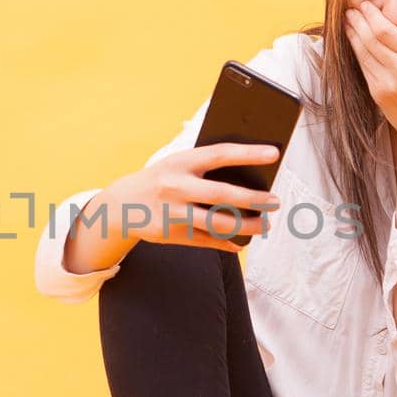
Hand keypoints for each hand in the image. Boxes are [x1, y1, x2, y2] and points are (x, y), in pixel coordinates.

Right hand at [109, 142, 281, 250]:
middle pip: (223, 194)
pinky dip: (225, 243)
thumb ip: (206, 168)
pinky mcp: (171, 234)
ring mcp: (173, 212)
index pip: (220, 154)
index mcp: (181, 162)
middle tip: (275, 202)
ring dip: (245, 226)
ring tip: (264, 225)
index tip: (274, 153)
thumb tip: (247, 179)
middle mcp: (176, 186)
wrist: (121, 204)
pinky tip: (240, 242)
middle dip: (253, 199)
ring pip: (217, 223)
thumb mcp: (178, 165)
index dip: (248, 153)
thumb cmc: (161, 179)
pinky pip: (205, 241)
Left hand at [343, 0, 396, 138]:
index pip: (388, 31)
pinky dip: (356, 50)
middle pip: (372, 39)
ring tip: (348, 21)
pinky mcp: (376, 92)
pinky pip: (363, 66)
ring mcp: (386, 82)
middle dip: (359, 21)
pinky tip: (353, 40)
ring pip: (364, 52)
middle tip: (352, 9)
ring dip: (353, 34)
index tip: (367, 6)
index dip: (373, 16)